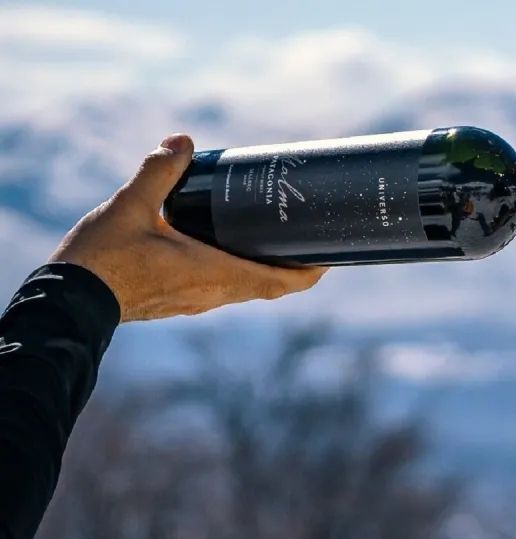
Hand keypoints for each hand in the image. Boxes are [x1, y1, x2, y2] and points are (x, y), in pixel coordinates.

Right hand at [49, 134, 324, 321]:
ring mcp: (196, 302)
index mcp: (213, 273)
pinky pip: (222, 289)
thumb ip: (158, 172)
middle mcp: (212, 294)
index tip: (330, 257)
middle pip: (269, 286)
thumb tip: (183, 142)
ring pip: (246, 289)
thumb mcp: (129, 206)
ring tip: (276, 242)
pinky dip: (239, 273)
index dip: (309, 272)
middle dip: (293, 267)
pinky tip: (229, 251)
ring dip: (266, 271)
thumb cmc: (101, 259)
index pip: (277, 282)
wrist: (68, 302)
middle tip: (310, 241)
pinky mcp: (179, 301)